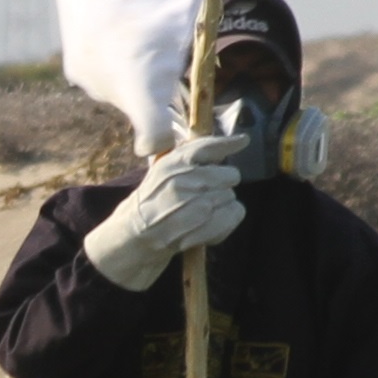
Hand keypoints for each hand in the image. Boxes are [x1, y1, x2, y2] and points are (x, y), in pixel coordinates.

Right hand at [83, 131, 249, 290]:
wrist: (134, 236)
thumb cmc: (151, 202)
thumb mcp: (163, 171)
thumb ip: (190, 157)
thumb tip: (230, 144)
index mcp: (172, 165)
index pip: (208, 147)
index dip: (229, 143)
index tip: (243, 141)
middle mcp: (183, 182)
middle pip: (230, 175)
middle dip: (223, 184)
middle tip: (207, 194)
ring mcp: (193, 206)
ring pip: (232, 197)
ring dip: (223, 205)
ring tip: (203, 213)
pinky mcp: (202, 227)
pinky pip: (233, 215)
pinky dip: (227, 222)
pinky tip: (209, 225)